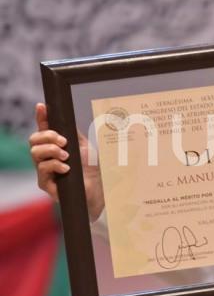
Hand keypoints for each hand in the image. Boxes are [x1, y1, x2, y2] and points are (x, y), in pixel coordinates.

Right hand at [29, 103, 104, 220]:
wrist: (98, 189)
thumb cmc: (92, 169)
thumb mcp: (85, 147)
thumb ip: (73, 134)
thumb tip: (64, 119)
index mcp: (56, 146)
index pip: (44, 129)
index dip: (41, 117)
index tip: (41, 106)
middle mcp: (46, 156)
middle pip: (34, 139)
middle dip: (48, 136)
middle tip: (64, 142)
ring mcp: (44, 170)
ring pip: (35, 152)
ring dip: (52, 150)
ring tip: (67, 156)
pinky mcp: (45, 183)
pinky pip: (42, 168)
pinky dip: (54, 165)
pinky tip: (66, 168)